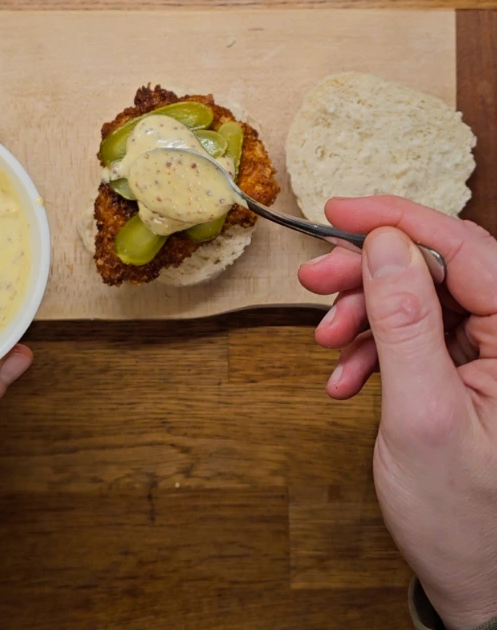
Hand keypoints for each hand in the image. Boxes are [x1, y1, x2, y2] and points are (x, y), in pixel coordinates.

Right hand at [299, 196, 496, 629]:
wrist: (477, 579)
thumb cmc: (465, 516)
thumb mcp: (422, 415)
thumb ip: (404, 323)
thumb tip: (385, 245)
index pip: (465, 250)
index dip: (399, 220)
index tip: (340, 211)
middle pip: (434, 269)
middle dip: (368, 273)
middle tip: (313, 282)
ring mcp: (488, 353)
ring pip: (416, 299)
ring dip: (364, 314)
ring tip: (326, 342)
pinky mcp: (464, 369)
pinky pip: (412, 335)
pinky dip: (372, 349)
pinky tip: (346, 378)